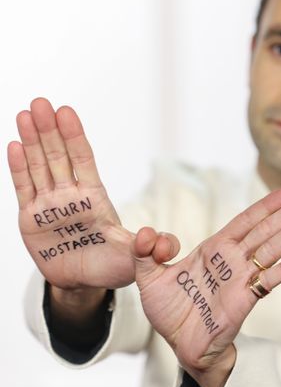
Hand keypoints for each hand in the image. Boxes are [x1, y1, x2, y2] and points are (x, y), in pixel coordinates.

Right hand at [8, 98, 135, 289]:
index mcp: (95, 198)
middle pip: (59, 156)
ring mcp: (50, 205)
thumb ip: (147, 248)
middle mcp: (71, 195)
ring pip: (39, 167)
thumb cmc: (110, 265)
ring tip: (25, 114)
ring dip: (31, 141)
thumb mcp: (133, 258)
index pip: (84, 160)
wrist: (83, 284)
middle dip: (49, 130)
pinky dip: (19, 169)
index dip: (75, 137)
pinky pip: (25, 190)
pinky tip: (14, 146)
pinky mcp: (31, 219)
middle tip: (40, 103)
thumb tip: (160, 242)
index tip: (67, 112)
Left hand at [133, 188, 280, 386]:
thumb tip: (146, 233)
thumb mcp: (148, 278)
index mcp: (214, 249)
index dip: (266, 206)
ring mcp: (241, 280)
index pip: (245, 222)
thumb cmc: (169, 311)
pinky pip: (267, 282)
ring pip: (271, 249)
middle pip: (265, 230)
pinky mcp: (244, 300)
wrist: (178, 345)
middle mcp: (232, 261)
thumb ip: (145, 252)